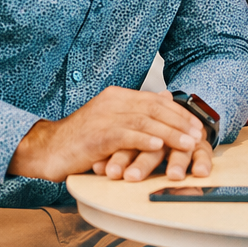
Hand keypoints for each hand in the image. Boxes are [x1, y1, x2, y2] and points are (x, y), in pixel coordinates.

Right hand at [8, 86, 206, 182]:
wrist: (48, 149)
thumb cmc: (81, 139)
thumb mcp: (111, 120)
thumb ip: (136, 110)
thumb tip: (165, 97)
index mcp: (117, 96)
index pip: (155, 101)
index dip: (179, 113)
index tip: (197, 125)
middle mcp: (112, 103)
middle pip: (154, 110)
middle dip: (180, 122)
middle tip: (199, 135)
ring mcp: (104, 118)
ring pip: (145, 123)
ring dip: (170, 134)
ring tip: (188, 143)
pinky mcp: (97, 136)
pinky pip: (126, 137)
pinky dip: (145, 141)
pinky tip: (160, 148)